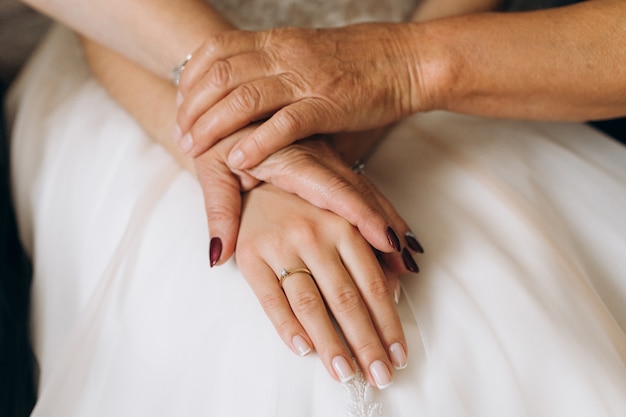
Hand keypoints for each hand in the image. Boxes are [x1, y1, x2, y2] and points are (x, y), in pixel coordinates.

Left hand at [175, 23, 424, 168]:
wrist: (405, 60)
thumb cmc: (359, 64)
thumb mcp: (308, 58)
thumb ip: (277, 77)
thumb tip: (252, 107)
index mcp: (278, 41)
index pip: (217, 51)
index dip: (191, 78)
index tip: (182, 105)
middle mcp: (285, 55)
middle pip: (221, 76)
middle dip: (193, 107)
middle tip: (181, 134)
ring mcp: (305, 78)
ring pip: (244, 98)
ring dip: (213, 126)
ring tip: (194, 149)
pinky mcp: (327, 104)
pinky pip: (284, 123)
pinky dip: (257, 142)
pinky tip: (237, 160)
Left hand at [195, 127, 423, 267]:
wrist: (229, 100)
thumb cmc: (218, 135)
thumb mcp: (211, 167)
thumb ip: (219, 211)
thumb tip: (219, 256)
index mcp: (291, 157)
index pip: (334, 190)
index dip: (363, 215)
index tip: (387, 242)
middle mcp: (317, 157)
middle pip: (360, 192)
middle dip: (386, 225)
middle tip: (409, 264)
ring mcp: (326, 158)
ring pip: (366, 190)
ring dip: (388, 220)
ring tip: (410, 256)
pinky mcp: (328, 162)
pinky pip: (359, 186)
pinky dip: (378, 209)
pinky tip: (394, 231)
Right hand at [235, 182, 407, 387]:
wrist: (255, 175)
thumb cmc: (307, 198)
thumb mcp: (346, 209)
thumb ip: (374, 245)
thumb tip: (399, 284)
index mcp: (342, 224)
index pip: (372, 284)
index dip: (388, 322)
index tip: (397, 353)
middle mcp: (313, 234)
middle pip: (346, 299)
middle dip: (365, 343)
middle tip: (379, 375)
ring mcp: (280, 245)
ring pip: (310, 304)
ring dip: (330, 343)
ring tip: (345, 372)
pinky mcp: (251, 256)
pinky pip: (270, 298)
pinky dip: (287, 327)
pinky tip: (303, 349)